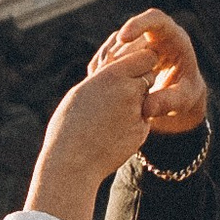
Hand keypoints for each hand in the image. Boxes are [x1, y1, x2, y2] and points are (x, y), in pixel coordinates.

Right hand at [24, 42, 163, 219]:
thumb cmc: (68, 126)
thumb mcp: (82, 92)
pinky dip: (133, 123)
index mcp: (112, 75)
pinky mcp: (142, 132)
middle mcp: (129, 91)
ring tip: (112, 116)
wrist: (71, 163)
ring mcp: (138, 112)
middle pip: (150, 75)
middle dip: (142, 79)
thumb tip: (114, 61)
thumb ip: (104, 76)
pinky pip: (144, 120)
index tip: (130, 68)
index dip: (141, 61)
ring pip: (148, 98)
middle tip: (121, 92)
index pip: (146, 56)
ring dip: (138, 101)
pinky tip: (113, 133)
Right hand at [89, 6, 206, 133]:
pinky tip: (104, 84)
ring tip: (111, 86)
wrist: (177, 98)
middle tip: (113, 76)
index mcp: (173, 38)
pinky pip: (107, 56)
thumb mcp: (183, 101)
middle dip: (119, 53)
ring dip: (109, 63)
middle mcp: (154, 35)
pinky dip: (102, 68)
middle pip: (131, 34)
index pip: (156, 20)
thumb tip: (147, 108)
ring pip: (115, 46)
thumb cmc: (186, 96)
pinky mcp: (124, 54)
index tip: (122, 38)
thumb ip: (169, 102)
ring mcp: (137, 43)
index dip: (138, 24)